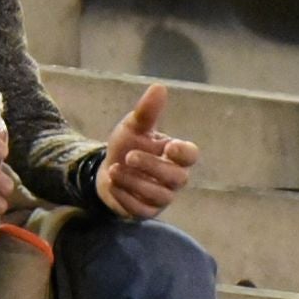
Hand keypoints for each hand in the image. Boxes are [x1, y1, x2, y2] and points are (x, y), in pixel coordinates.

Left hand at [97, 83, 197, 219]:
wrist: (107, 171)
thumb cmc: (127, 146)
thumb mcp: (133, 127)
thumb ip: (147, 111)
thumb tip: (159, 87)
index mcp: (175, 155)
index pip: (191, 156)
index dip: (184, 152)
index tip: (169, 146)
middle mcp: (174, 178)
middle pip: (176, 177)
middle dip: (152, 166)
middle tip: (129, 156)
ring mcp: (162, 197)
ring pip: (158, 195)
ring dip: (134, 181)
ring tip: (114, 169)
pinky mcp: (146, 211)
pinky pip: (141, 209)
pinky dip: (124, 196)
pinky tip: (112, 184)